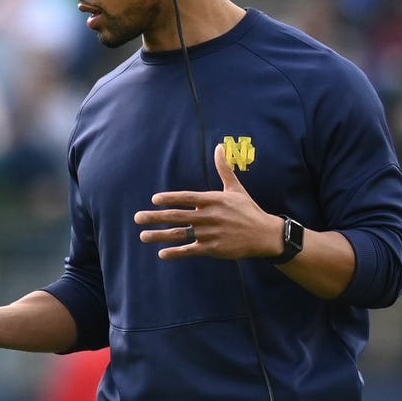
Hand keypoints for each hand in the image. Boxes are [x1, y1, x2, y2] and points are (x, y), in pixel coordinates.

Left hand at [134, 144, 283, 259]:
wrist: (264, 235)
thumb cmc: (248, 210)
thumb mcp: (236, 188)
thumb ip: (224, 169)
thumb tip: (219, 147)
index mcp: (213, 200)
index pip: (187, 198)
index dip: (170, 198)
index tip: (154, 199)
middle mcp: (209, 216)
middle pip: (178, 216)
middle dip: (156, 217)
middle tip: (137, 217)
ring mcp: (210, 233)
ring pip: (180, 234)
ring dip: (160, 235)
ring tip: (143, 236)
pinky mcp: (213, 249)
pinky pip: (190, 250)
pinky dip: (176, 252)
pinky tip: (162, 253)